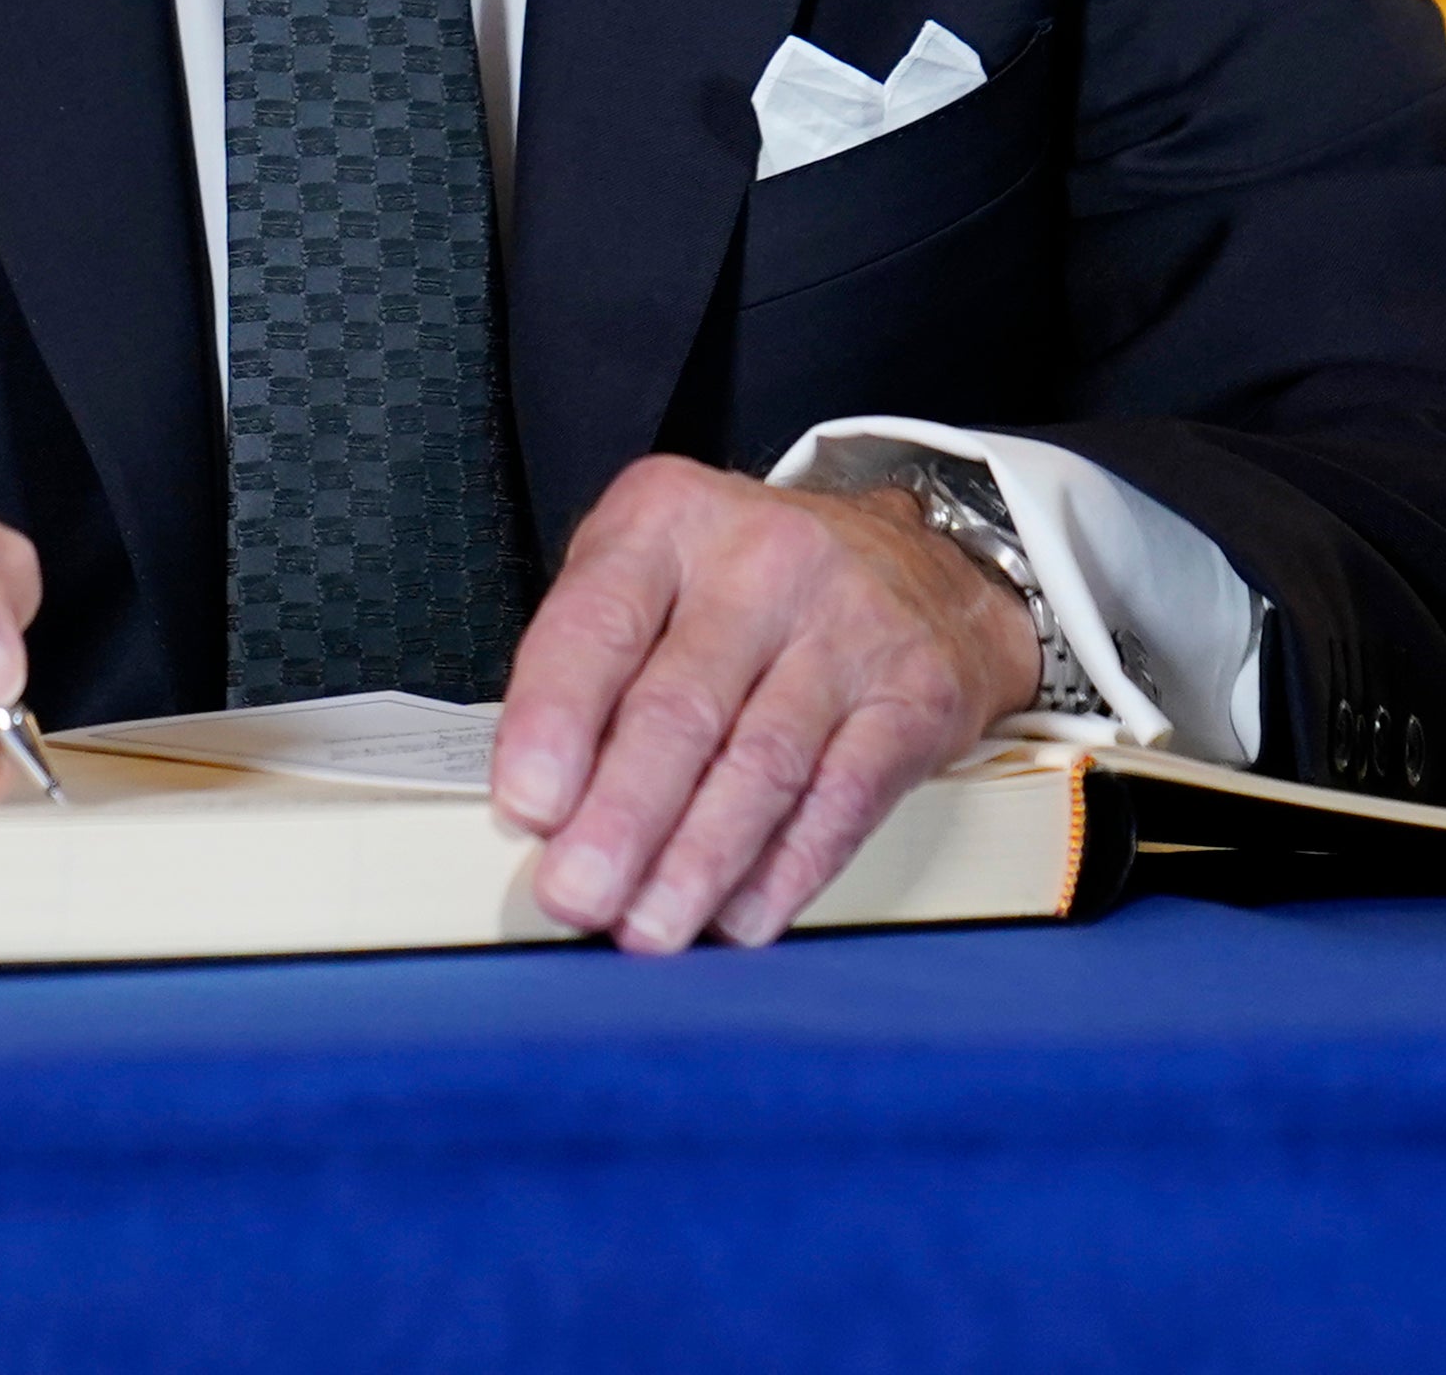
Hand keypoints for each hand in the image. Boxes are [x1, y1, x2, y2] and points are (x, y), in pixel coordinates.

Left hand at [490, 456, 1034, 952]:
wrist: (918, 566)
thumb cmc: (751, 586)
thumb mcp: (651, 581)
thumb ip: (590, 676)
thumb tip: (541, 814)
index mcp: (667, 520)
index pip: (598, 625)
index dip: (554, 722)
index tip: (527, 807)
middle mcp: (761, 561)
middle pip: (680, 706)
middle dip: (621, 817)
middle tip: (576, 892)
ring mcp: (847, 624)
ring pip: (761, 763)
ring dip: (697, 861)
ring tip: (649, 924)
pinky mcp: (915, 692)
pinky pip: (843, 796)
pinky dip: (787, 868)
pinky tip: (743, 914)